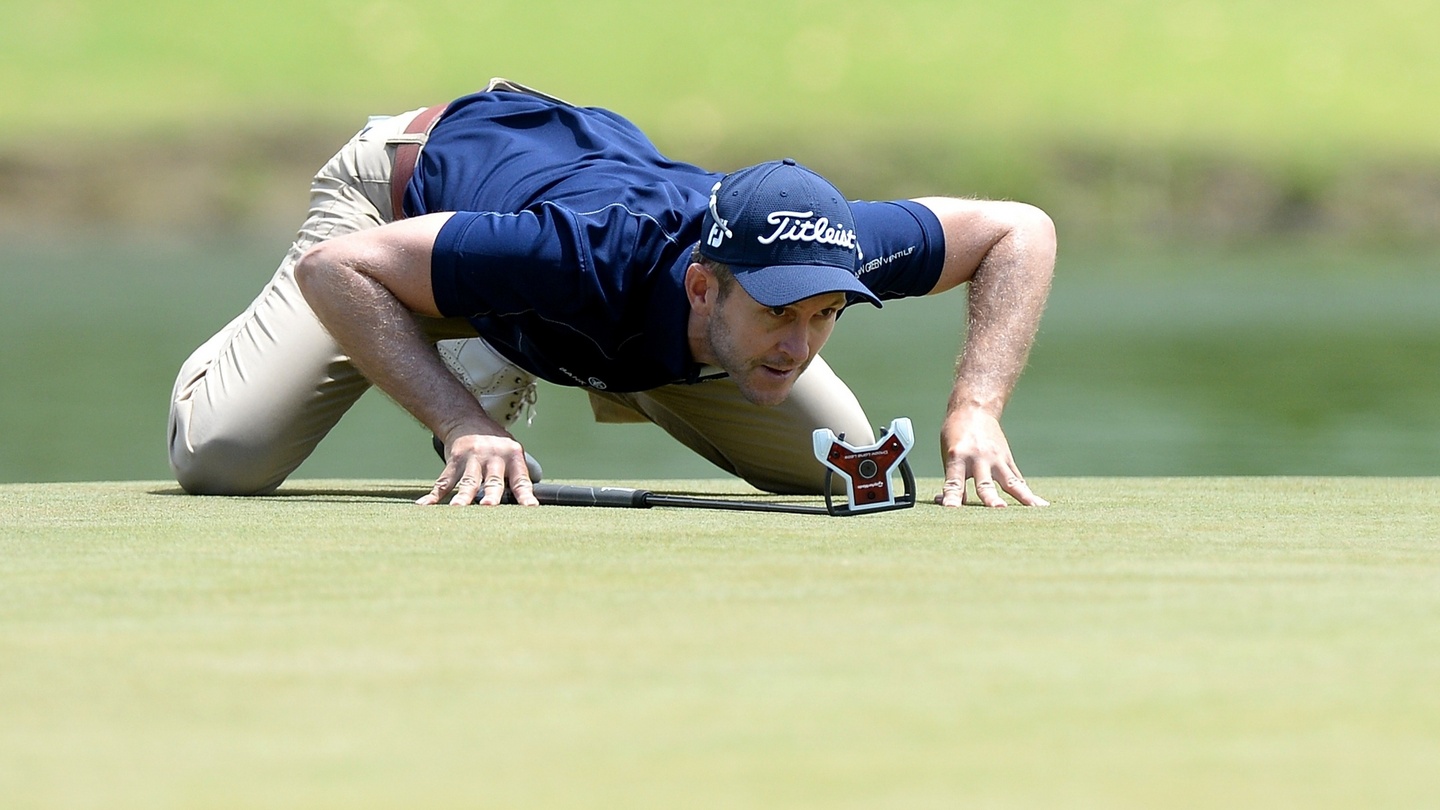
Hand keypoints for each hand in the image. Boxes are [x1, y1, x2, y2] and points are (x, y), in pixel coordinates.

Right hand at [417, 430, 537, 506]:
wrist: (468, 420)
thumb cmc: (496, 445)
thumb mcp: (511, 453)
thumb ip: (516, 477)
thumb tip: (526, 506)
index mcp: (512, 457)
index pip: (521, 480)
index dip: (525, 495)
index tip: (530, 508)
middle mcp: (493, 458)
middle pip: (493, 481)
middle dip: (491, 494)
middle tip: (488, 507)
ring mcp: (472, 459)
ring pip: (468, 481)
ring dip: (462, 496)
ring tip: (457, 509)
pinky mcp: (454, 461)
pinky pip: (444, 481)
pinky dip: (434, 495)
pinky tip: (424, 505)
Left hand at [937, 406, 1047, 507]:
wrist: (974, 409)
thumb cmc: (956, 436)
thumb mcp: (949, 457)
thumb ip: (954, 482)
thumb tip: (953, 507)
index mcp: (958, 457)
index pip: (954, 483)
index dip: (952, 497)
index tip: (952, 510)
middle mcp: (979, 459)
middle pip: (985, 484)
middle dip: (991, 498)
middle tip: (998, 509)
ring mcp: (997, 459)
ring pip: (1011, 482)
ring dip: (1023, 497)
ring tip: (1035, 510)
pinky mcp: (1008, 460)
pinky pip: (1018, 480)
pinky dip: (1027, 494)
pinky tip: (1040, 505)